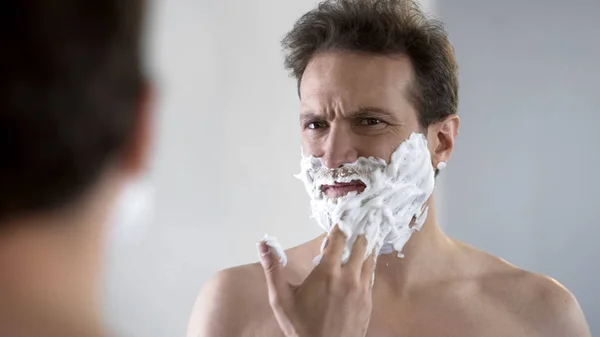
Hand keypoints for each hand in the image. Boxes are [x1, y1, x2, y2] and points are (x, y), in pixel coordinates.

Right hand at [258, 226, 375, 336]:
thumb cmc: (301, 327)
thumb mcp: (281, 298)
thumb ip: (273, 268)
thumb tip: (263, 245)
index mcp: (327, 273)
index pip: (339, 239)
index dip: (341, 226)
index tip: (342, 218)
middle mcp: (348, 278)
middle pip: (360, 245)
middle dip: (357, 233)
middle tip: (356, 223)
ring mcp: (362, 290)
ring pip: (370, 259)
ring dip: (365, 247)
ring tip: (362, 238)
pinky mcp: (368, 302)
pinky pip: (371, 276)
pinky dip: (368, 265)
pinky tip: (363, 263)